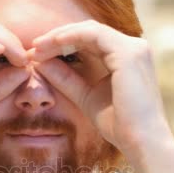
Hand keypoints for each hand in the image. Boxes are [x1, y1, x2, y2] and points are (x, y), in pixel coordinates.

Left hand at [30, 20, 173, 166]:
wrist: (140, 142)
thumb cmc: (119, 125)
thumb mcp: (85, 96)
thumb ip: (66, 78)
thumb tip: (39, 61)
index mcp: (128, 57)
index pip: (91, 40)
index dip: (63, 43)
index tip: (38, 53)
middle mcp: (135, 48)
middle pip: (89, 31)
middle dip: (59, 37)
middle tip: (33, 46)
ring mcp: (134, 48)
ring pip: (89, 30)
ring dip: (60, 36)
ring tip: (38, 47)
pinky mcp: (129, 53)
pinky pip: (93, 35)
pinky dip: (70, 37)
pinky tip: (52, 45)